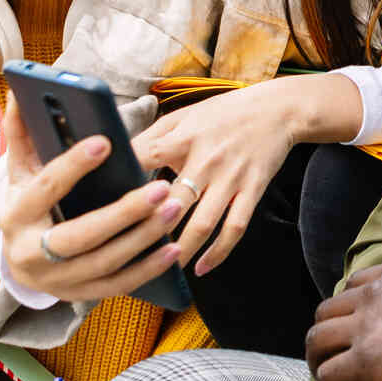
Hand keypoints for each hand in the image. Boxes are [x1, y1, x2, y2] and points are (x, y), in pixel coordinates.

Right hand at [0, 95, 185, 302]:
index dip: (73, 166)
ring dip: (144, 237)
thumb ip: (21, 132)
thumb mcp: (20, 170)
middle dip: (122, 213)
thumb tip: (18, 90)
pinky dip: (148, 268)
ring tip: (175, 208)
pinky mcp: (80, 295)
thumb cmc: (29, 201)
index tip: (105, 142)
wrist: (19, 259)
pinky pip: (118, 285)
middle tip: (161, 188)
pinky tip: (173, 248)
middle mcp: (30, 253)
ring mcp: (56, 280)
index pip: (46, 188)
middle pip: (80, 235)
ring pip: (104, 262)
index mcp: (16, 215)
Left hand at [134, 74, 360, 275]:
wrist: (278, 110)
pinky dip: (218, 252)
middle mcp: (207, 159)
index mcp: (183, 138)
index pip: (145, 159)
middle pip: (172, 202)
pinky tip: (201, 268)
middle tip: (127, 255)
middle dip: (150, 231)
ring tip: (161, 271)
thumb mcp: (184, 114)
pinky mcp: (252, 190)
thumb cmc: (224, 112)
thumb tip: (118, 156)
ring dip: (181, 251)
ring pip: (203, 224)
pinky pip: (234, 227)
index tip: (103, 206)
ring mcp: (231, 178)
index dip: (124, 181)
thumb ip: (152, 136)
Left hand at [306, 259, 381, 380]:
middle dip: (328, 331)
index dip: (351, 308)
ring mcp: (369, 327)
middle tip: (334, 352)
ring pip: (318, 339)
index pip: (356, 284)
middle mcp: (378, 294)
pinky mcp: (368, 362)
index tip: (355, 326)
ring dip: (319, 357)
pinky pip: (329, 373)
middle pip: (328, 310)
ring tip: (327, 372)